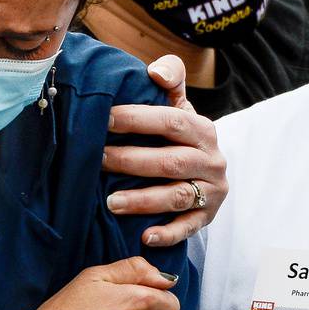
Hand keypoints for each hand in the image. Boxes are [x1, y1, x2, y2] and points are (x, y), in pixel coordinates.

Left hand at [103, 55, 228, 245]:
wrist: (205, 172)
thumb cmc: (179, 136)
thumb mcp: (179, 106)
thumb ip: (170, 81)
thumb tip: (156, 72)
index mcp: (203, 130)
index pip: (171, 121)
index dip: (137, 119)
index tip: (104, 119)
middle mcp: (212, 160)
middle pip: (171, 161)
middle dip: (131, 161)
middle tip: (97, 160)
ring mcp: (211, 191)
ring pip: (176, 196)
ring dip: (143, 200)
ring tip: (110, 202)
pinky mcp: (207, 218)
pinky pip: (188, 228)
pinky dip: (167, 233)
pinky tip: (144, 237)